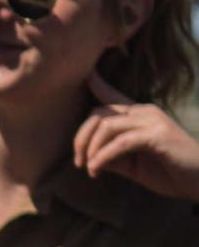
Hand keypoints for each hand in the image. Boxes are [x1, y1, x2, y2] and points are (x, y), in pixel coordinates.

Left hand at [73, 72, 198, 201]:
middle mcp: (145, 112)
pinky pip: (120, 142)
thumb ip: (111, 155)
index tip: (86, 75)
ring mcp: (152, 121)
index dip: (98, 84)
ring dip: (91, 148)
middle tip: (77, 162)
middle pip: (99, 113)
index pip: (113, 97)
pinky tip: (95, 170)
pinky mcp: (157, 135)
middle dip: (81, 137)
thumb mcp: (132, 163)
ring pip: (107, 126)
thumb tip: (87, 155)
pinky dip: (103, 156)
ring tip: (88, 167)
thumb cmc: (169, 172)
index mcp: (140, 115)